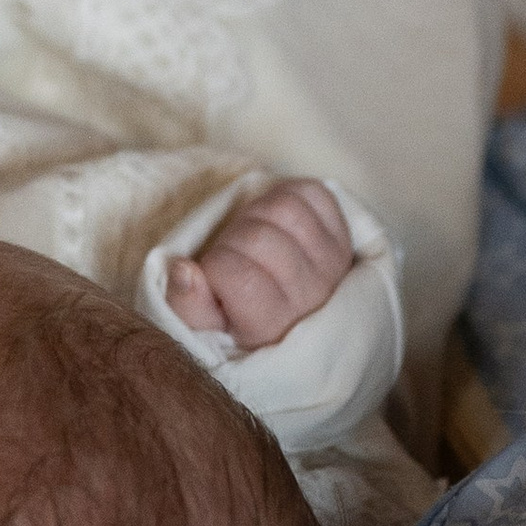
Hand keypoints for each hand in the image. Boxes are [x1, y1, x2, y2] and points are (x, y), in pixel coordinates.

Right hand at [164, 180, 354, 352]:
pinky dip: (288, 196)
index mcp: (273, 326)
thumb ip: (186, 306)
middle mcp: (311, 296)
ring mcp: (332, 264)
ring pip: (286, 209)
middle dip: (232, 240)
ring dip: (256, 214)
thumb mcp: (204, 332)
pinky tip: (274, 221)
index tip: (215, 278)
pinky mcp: (342, 237)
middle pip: (260, 238)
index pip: (238, 276)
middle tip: (230, 257)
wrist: (293, 327)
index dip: (214, 267)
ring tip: (249, 237)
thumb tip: (184, 268)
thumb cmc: (239, 326)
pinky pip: (313, 194)